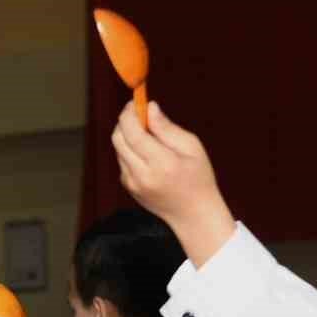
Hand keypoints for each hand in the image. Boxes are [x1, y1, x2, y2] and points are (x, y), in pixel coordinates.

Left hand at [111, 100, 234, 266]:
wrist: (192, 214)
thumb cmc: (198, 177)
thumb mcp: (191, 147)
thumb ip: (167, 128)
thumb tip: (150, 108)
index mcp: (161, 163)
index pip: (133, 133)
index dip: (130, 114)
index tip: (135, 102)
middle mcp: (142, 175)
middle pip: (118, 139)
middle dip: (125, 121)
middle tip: (138, 112)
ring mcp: (132, 183)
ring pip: (118, 148)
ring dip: (127, 135)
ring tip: (148, 133)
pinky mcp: (128, 187)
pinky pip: (122, 160)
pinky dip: (130, 149)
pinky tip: (147, 152)